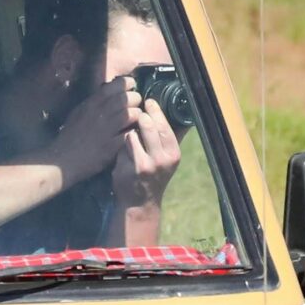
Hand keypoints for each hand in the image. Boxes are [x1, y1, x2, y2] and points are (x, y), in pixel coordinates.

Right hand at [47, 78, 135, 188]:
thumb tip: (108, 90)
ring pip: (132, 114)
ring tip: (136, 121)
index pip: (115, 85)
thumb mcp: (79, 113)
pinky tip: (133, 136)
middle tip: (136, 105)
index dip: (127, 83)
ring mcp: (106, 129)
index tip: (132, 86)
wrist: (62, 161)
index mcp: (91, 103)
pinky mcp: (111, 146)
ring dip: (138, 117)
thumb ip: (94, 102)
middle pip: (128, 98)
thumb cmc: (69, 137)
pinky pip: (130, 134)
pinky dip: (134, 133)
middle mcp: (100, 113)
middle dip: (136, 100)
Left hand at [110, 89, 181, 213]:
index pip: (165, 125)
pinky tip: (121, 147)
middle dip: (141, 116)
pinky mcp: (130, 168)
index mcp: (173, 153)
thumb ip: (172, 138)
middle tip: (137, 112)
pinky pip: (123, 145)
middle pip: (149, 125)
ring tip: (129, 132)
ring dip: (129, 130)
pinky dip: (121, 143)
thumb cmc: (153, 175)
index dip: (155, 111)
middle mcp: (162, 159)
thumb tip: (183, 117)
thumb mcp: (167, 158)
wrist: (139, 202)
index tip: (148, 102)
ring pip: (133, 133)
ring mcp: (146, 164)